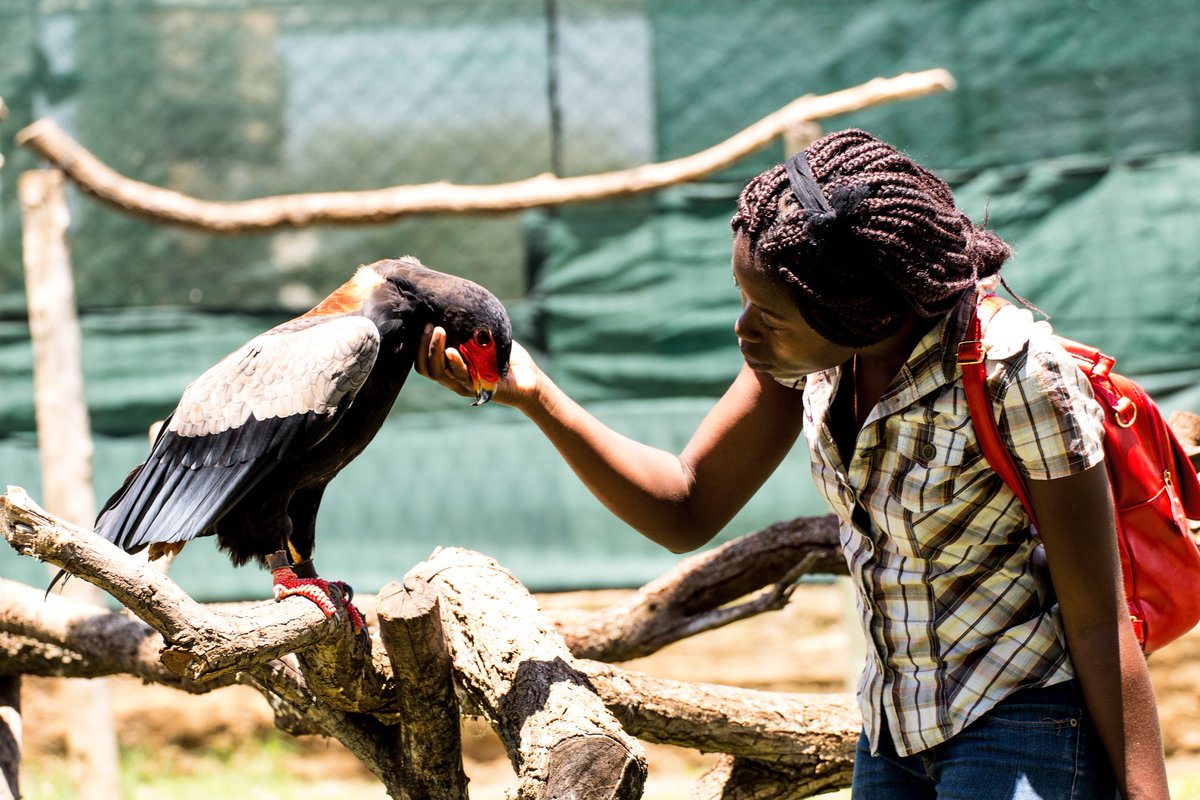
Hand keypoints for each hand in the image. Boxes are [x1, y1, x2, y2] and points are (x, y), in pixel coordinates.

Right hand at [415, 324, 541, 408]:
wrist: (529, 377)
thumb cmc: (504, 357)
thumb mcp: (482, 340)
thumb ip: (467, 330)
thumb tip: (452, 305)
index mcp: (451, 369)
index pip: (425, 362)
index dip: (419, 345)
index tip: (424, 323)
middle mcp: (454, 380)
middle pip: (429, 368)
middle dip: (425, 345)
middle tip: (430, 325)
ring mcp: (466, 386)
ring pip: (441, 373)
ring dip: (437, 351)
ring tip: (439, 331)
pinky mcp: (480, 390)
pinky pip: (463, 378)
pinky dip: (456, 364)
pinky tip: (452, 351)